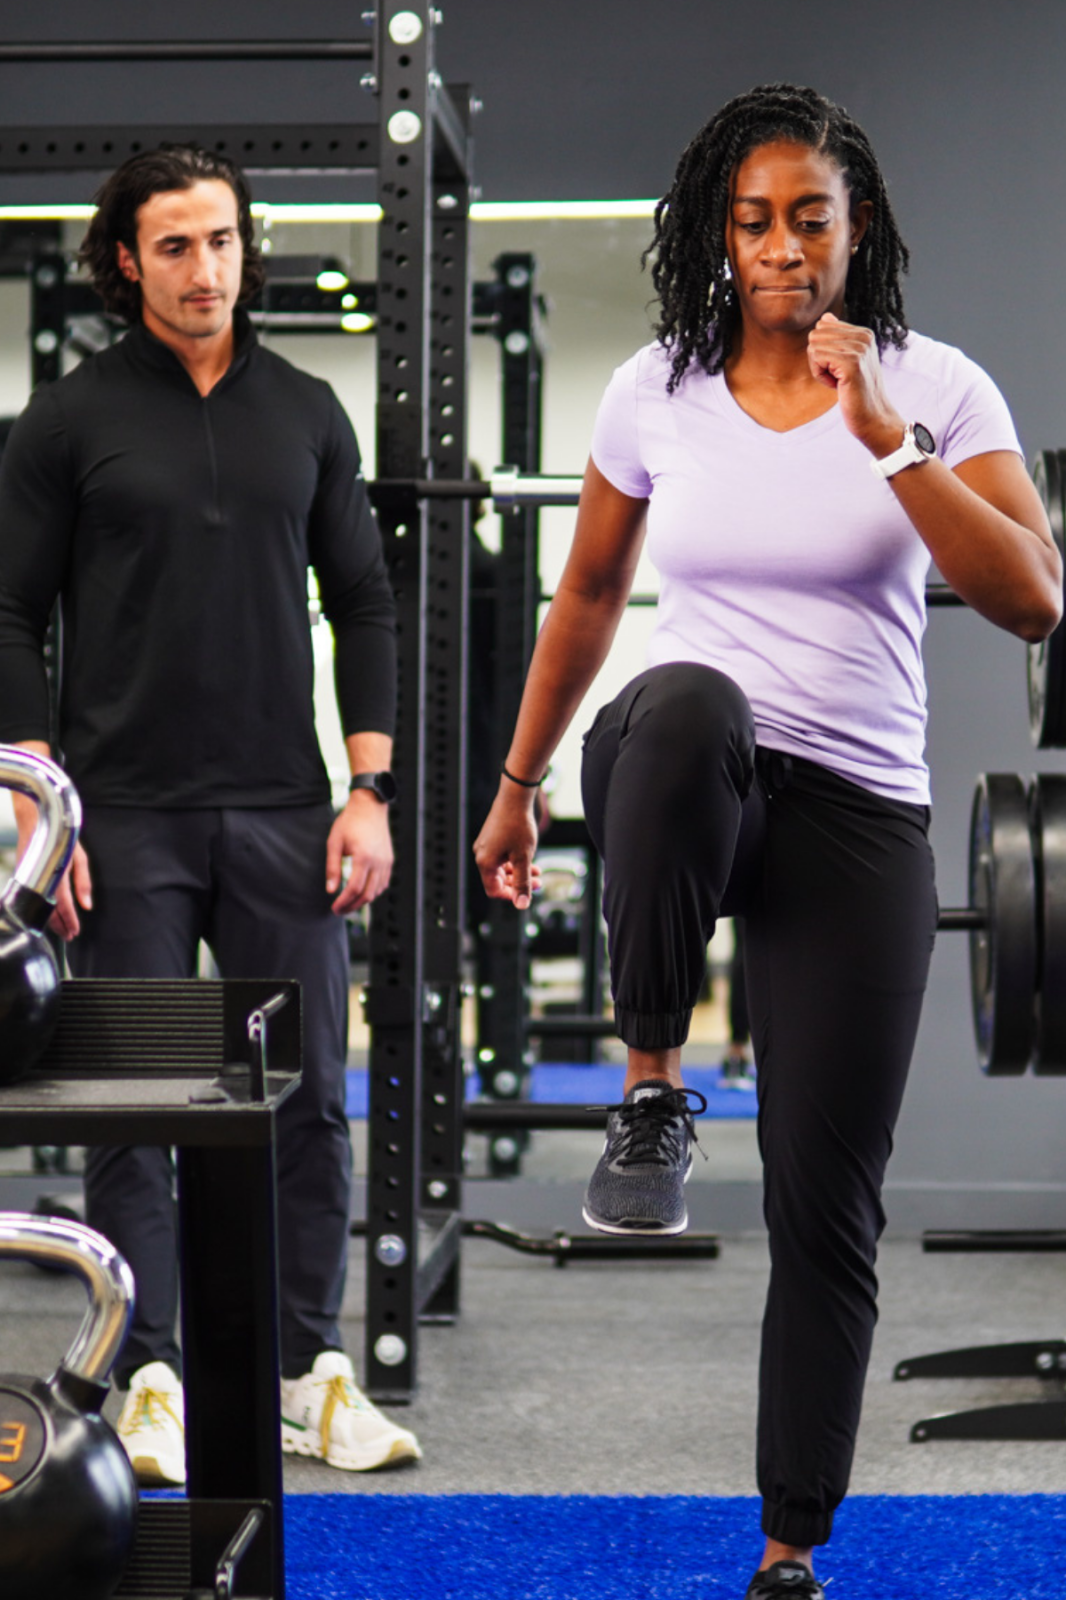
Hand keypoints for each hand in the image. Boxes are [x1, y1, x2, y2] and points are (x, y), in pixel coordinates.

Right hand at [15, 802, 90, 941]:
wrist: (36, 820)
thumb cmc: (62, 836)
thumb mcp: (79, 857)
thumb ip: (83, 882)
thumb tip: (87, 905)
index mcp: (57, 874)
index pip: (63, 905)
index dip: (70, 920)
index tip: (76, 932)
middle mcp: (40, 879)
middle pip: (49, 911)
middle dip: (60, 926)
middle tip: (69, 936)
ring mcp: (29, 878)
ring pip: (39, 906)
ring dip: (50, 920)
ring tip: (61, 930)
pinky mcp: (22, 876)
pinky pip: (32, 897)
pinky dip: (40, 908)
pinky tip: (46, 914)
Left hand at [325, 791, 393, 913]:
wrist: (370, 807)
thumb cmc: (349, 823)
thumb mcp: (334, 843)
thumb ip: (332, 868)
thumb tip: (331, 891)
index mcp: (363, 857)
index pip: (354, 888)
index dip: (344, 902)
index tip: (334, 909)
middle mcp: (378, 862)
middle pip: (367, 894)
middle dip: (352, 906)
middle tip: (339, 911)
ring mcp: (386, 862)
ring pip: (376, 891)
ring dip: (362, 901)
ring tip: (348, 903)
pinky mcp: (389, 860)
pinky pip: (383, 883)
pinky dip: (373, 892)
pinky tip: (361, 892)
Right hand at [473, 786, 543, 910]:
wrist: (515, 798)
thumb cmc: (517, 826)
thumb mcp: (523, 858)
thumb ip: (522, 882)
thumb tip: (521, 904)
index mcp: (485, 862)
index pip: (494, 890)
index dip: (510, 896)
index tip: (526, 895)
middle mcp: (481, 855)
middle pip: (498, 879)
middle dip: (518, 883)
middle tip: (538, 883)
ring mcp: (485, 846)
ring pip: (502, 868)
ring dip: (519, 872)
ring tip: (537, 871)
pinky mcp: (491, 838)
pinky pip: (502, 856)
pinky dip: (515, 861)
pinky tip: (530, 859)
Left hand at [806, 312, 903, 454]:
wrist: (873, 417)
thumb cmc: (857, 393)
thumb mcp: (848, 360)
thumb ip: (838, 338)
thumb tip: (826, 317)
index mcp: (864, 333)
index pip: (822, 326)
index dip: (823, 351)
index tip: (840, 368)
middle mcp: (864, 336)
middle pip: (815, 335)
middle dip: (818, 359)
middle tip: (838, 376)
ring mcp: (859, 348)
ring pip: (814, 346)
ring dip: (819, 369)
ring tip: (840, 381)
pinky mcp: (851, 363)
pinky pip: (817, 358)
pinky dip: (820, 376)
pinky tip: (838, 386)